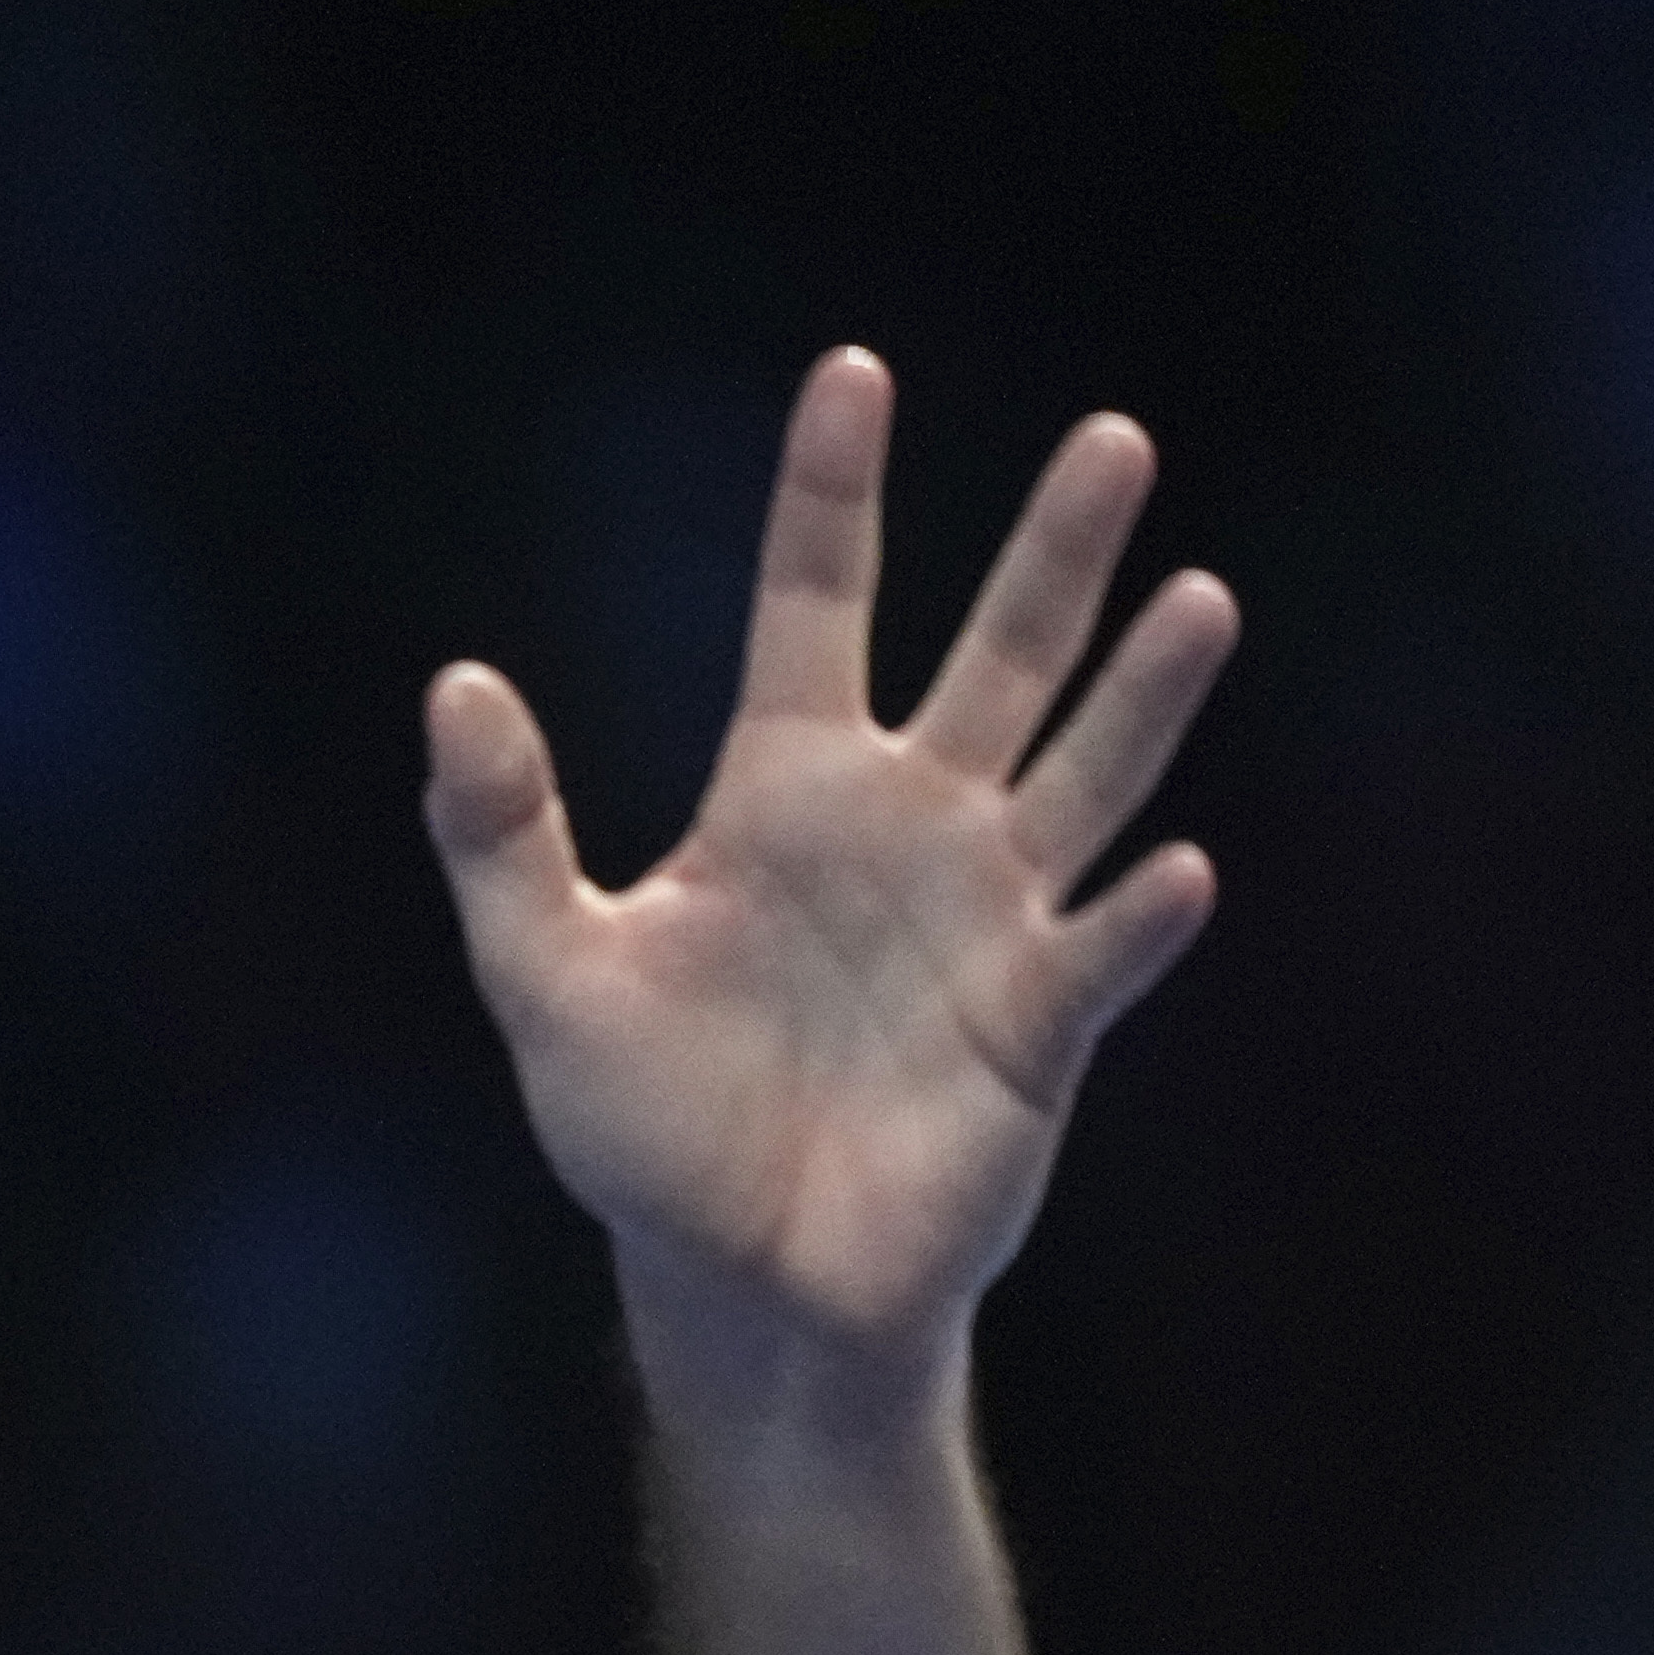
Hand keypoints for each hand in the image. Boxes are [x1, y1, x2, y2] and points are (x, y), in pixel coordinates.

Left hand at [423, 347, 1230, 1399]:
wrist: (736, 1282)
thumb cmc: (643, 1131)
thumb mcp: (545, 977)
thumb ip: (501, 835)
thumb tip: (455, 683)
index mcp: (783, 794)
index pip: (813, 606)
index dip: (832, 496)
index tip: (854, 372)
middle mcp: (906, 829)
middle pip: (997, 659)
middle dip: (1053, 554)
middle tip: (1114, 439)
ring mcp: (988, 921)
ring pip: (1085, 776)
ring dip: (1141, 695)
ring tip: (1199, 599)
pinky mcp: (1037, 1028)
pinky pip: (1101, 956)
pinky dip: (1138, 920)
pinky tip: (1178, 871)